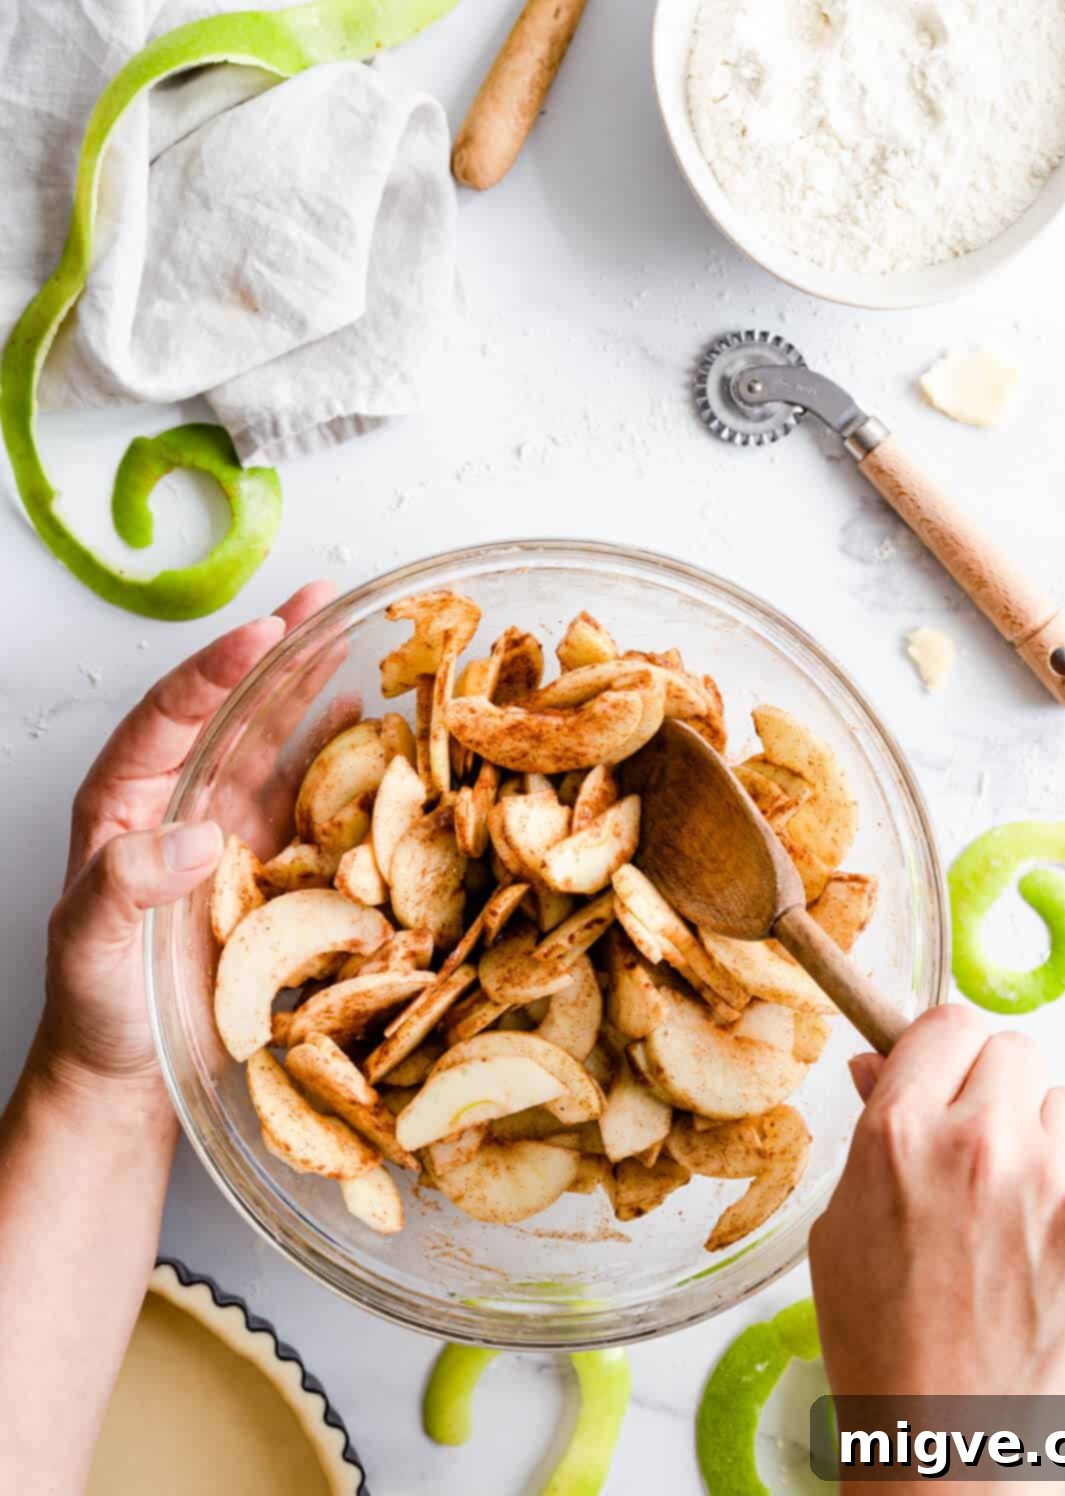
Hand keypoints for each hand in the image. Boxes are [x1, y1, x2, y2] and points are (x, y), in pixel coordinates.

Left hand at [33, 582, 334, 1100]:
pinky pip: (313, 799)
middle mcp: (183, 799)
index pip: (171, 714)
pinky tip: (369, 725)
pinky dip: (344, 759)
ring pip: (277, 740)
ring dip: (314, 689)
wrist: (133, 1074)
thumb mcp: (88, 946)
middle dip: (276, 650)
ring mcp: (231, 826)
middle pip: (231, 708)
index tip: (262, 632)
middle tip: (320, 598)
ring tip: (350, 636)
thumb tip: (191, 836)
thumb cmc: (95, 1008)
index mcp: (128, 801)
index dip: (216, 670)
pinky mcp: (273, 863)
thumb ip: (125, 886)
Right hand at [809, 1005, 1064, 1397]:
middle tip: (984, 1153)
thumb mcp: (840, 1226)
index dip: (948, 1051)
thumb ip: (873, 1136)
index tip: (950, 1078)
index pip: (948, 1024)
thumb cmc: (883, 1342)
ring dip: (1049, 1144)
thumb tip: (880, 1066)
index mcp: (900, 1133)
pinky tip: (1060, 1249)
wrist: (948, 1446)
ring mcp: (1056, 1186)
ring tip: (1021, 1214)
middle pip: (1015, 1053)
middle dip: (999, 1092)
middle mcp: (981, 1143)